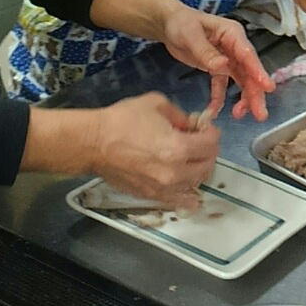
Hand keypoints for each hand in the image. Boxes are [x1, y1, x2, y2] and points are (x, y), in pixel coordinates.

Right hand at [92, 93, 220, 206]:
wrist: (93, 143)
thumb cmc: (123, 120)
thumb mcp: (157, 104)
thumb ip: (180, 116)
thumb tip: (191, 126)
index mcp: (179, 147)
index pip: (211, 144)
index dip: (211, 132)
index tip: (204, 127)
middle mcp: (176, 172)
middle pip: (208, 164)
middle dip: (207, 151)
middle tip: (197, 141)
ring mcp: (164, 188)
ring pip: (196, 182)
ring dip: (197, 169)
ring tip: (188, 159)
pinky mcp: (151, 196)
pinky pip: (179, 200)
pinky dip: (187, 194)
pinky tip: (188, 189)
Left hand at [162, 5, 273, 120]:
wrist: (167, 24)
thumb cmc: (180, 22)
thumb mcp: (190, 34)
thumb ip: (206, 51)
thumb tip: (223, 66)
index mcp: (232, 34)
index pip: (248, 55)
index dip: (259, 72)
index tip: (268, 88)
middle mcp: (234, 47)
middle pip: (249, 71)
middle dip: (255, 93)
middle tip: (260, 114)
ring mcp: (227, 58)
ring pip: (241, 81)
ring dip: (243, 98)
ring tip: (239, 115)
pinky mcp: (217, 68)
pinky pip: (222, 85)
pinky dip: (220, 98)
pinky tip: (215, 110)